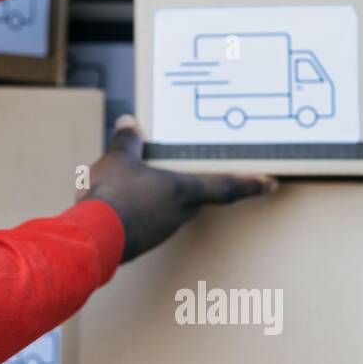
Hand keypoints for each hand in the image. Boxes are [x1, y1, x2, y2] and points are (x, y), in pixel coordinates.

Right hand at [77, 115, 275, 262]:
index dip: (250, 184)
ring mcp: (161, 231)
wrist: (91, 237)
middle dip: (197, 187)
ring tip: (144, 184)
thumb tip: (129, 122)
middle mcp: (178, 213)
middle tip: (197, 175)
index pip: (226, 187)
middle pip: (198, 198)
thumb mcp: (119, 159)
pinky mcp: (142, 241)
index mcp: (182, 190)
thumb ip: (127, 140)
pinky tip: (124, 203)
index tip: (271, 184)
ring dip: (164, 199)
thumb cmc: (113, 196)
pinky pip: (150, 221)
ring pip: (172, 210)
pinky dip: (144, 210)